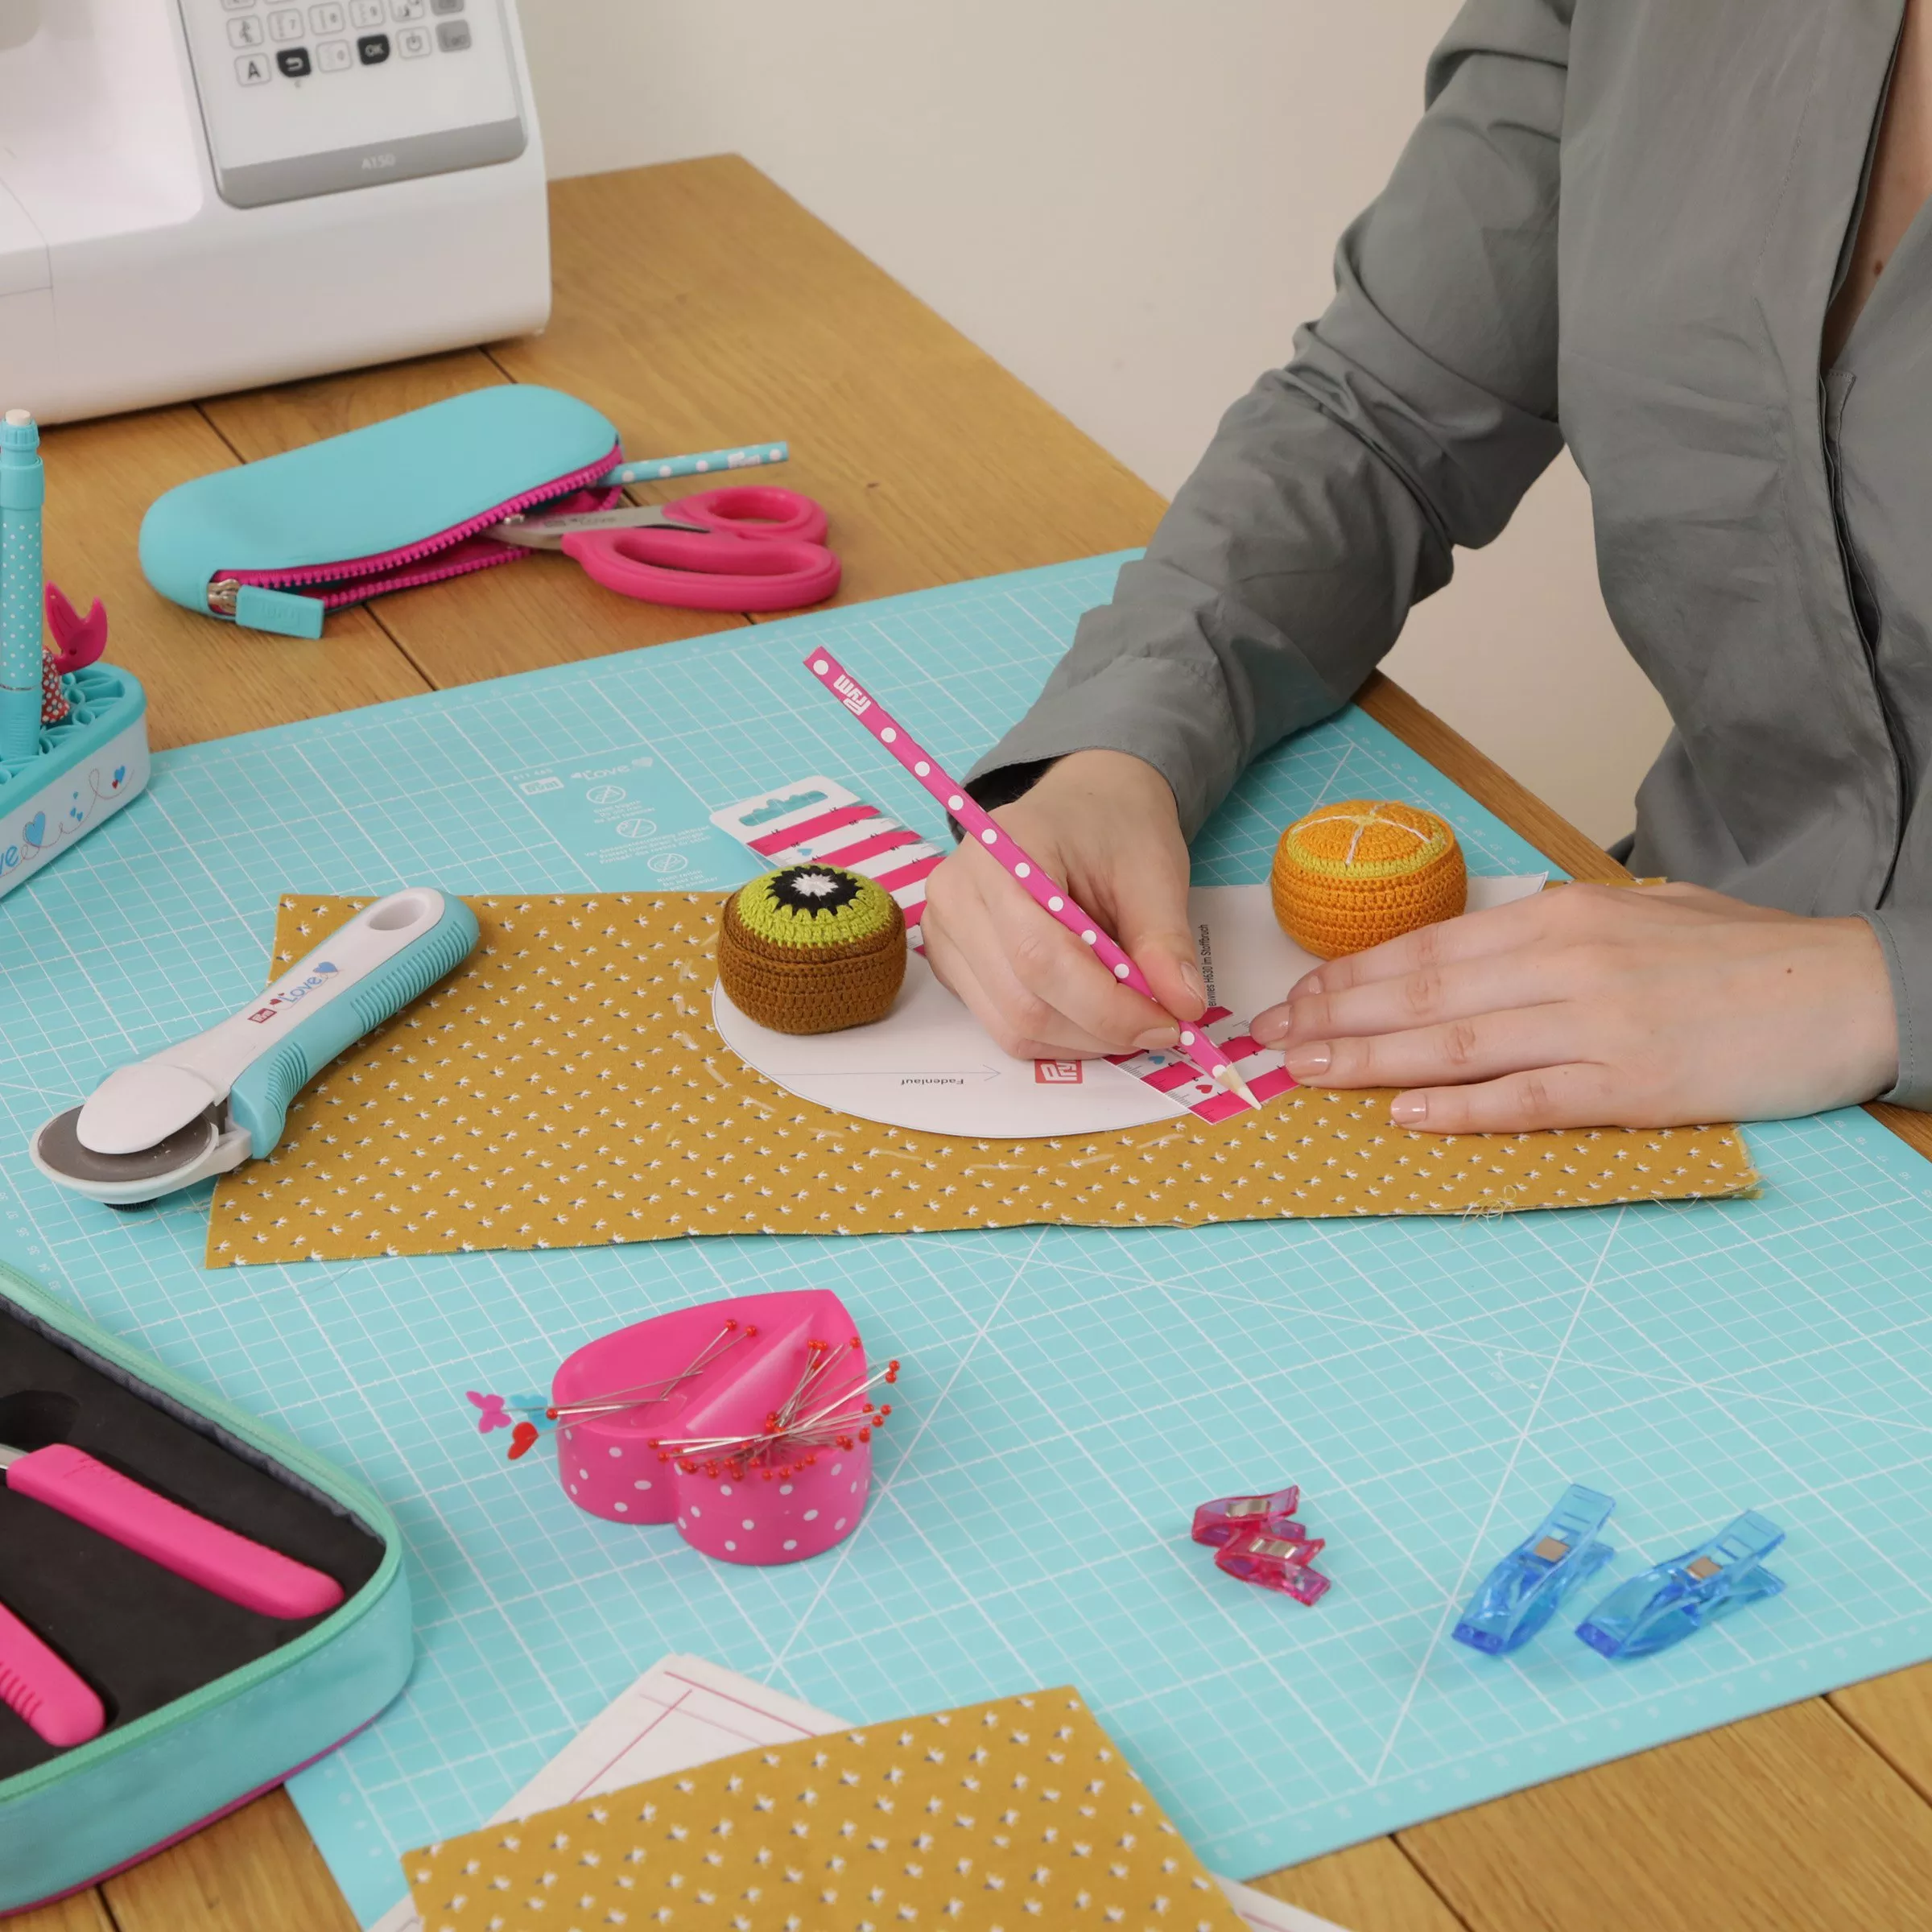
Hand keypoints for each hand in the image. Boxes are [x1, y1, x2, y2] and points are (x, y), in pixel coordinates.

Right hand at [920, 749, 1204, 1059]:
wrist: (1081, 807)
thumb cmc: (1113, 828)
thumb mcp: (1155, 872)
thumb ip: (1166, 941)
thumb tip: (1185, 1006)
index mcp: (999, 853)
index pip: (1039, 956)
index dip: (1106, 1006)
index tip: (1167, 1023)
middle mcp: (956, 895)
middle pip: (1022, 1002)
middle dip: (1101, 1028)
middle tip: (1161, 1024)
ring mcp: (943, 933)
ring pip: (1012, 1026)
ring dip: (1082, 1039)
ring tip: (1130, 1013)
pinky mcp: (949, 965)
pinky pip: (1003, 1026)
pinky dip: (1059, 1034)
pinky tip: (1093, 1008)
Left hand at [1249, 881, 1898, 1130]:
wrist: (1848, 989)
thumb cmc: (1741, 954)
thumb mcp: (1640, 911)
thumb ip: (1560, 929)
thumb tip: (1489, 947)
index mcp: (1562, 915)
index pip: (1427, 948)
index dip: (1350, 975)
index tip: (1296, 996)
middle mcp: (1564, 962)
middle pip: (1420, 994)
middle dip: (1333, 1018)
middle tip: (1270, 1042)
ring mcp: (1595, 1024)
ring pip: (1453, 1045)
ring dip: (1367, 1061)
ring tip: (1305, 1074)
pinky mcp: (1630, 1085)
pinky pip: (1525, 1099)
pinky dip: (1458, 1108)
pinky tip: (1403, 1113)